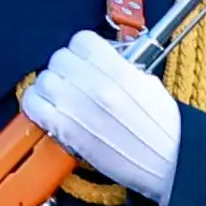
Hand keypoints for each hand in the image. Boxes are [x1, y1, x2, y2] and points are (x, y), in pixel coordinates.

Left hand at [23, 33, 182, 205]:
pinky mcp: (67, 132)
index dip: (81, 50)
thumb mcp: (149, 85)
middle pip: (59, 58)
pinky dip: (35, 106)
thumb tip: (100, 63)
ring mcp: (79, 108)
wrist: (170, 165)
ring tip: (57, 97)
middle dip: (64, 68)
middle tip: (71, 81)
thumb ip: (121, 69)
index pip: (82, 40)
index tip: (84, 61)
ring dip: (47, 87)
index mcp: (119, 70)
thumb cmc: (164, 130)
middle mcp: (97, 85)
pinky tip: (45, 111)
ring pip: (43, 80)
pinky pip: (35, 107)